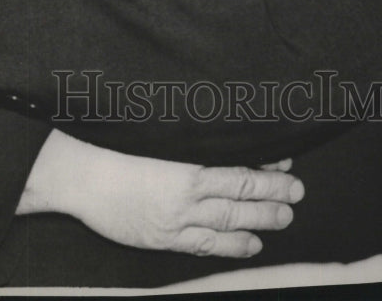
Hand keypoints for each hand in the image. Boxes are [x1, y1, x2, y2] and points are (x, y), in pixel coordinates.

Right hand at [17, 129, 303, 257]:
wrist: (83, 176)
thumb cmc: (116, 148)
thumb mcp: (159, 135)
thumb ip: (192, 140)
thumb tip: (225, 139)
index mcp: (186, 164)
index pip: (237, 168)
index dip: (265, 169)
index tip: (286, 165)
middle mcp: (187, 193)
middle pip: (240, 195)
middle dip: (273, 195)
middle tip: (298, 194)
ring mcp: (177, 219)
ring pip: (228, 221)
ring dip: (260, 220)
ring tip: (285, 217)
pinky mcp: (165, 237)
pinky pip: (205, 245)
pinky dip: (231, 245)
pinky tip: (251, 244)